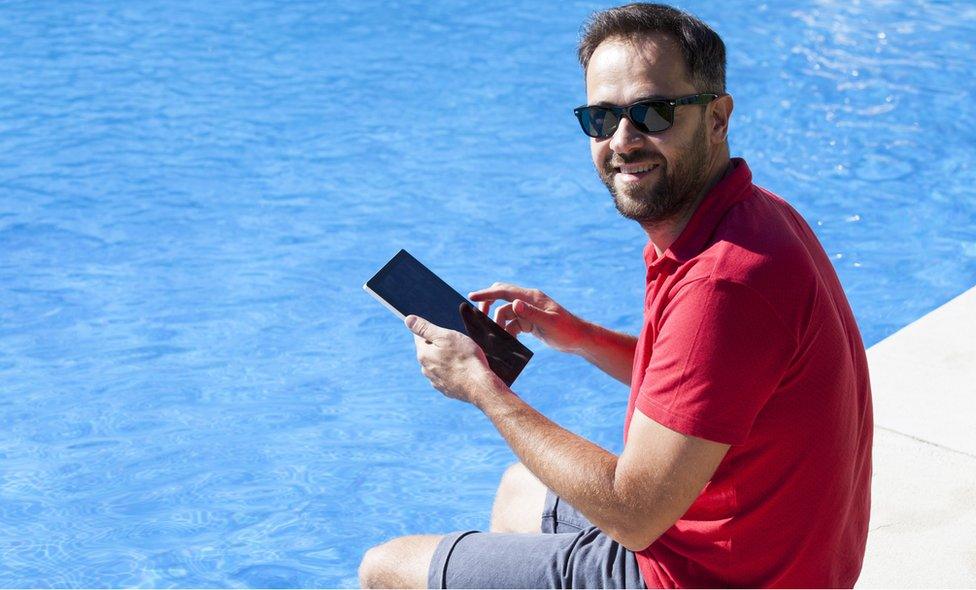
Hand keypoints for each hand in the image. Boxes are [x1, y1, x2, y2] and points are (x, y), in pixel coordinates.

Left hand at [404, 314, 501, 403]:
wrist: (479, 385)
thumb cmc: (465, 358)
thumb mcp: (446, 336)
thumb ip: (425, 328)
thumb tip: (408, 320)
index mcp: (423, 354)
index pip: (419, 337)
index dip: (432, 331)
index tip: (444, 332)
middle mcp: (425, 369)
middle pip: (429, 351)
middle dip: (439, 346)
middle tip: (457, 344)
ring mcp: (436, 381)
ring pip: (438, 364)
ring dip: (446, 360)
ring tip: (462, 357)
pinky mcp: (446, 389)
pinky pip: (446, 376)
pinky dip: (453, 372)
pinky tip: (464, 370)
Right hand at [468, 283, 588, 353]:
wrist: (579, 339)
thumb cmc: (567, 330)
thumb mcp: (549, 322)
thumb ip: (531, 313)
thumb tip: (514, 303)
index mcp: (532, 297)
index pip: (505, 291)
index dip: (488, 293)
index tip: (472, 297)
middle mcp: (528, 302)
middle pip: (502, 298)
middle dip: (488, 306)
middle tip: (478, 318)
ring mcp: (528, 312)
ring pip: (505, 314)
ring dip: (499, 325)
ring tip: (495, 338)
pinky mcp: (529, 323)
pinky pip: (512, 325)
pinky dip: (507, 332)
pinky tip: (506, 343)